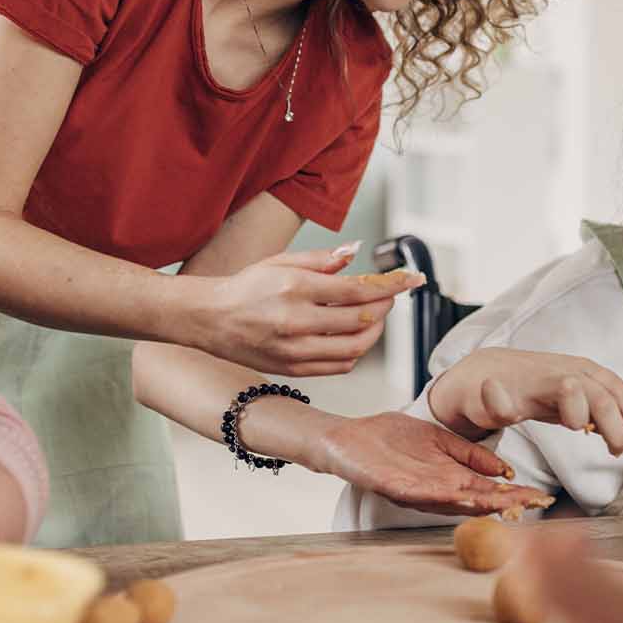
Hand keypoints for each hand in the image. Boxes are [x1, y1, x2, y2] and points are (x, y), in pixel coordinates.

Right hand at [193, 246, 422, 376]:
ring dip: (374, 332)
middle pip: (362, 319)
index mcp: (295, 288)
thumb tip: (355, 252)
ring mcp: (295, 350)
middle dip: (386, 306)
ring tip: (375, 317)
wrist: (210, 319)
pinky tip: (354, 336)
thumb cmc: (246, 287)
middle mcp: (296, 321)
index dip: (392, 285)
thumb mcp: (281, 261)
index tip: (412, 280)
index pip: (358, 290)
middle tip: (390, 296)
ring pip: (355, 348)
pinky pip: (339, 366)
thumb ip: (322, 259)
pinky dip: (355, 352)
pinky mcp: (292, 370)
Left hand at [312, 411, 551, 515]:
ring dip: (479, 504)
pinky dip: (442, 496)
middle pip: (475, 499)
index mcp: (447, 477)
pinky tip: (463, 495)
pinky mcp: (393, 487)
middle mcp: (434, 490)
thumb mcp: (438, 439)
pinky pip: (421, 494)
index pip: (488, 488)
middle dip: (505, 503)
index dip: (514, 494)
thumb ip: (470, 454)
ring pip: (452, 501)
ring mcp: (414, 491)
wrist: (347, 436)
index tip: (542, 496)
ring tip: (506, 504)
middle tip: (533, 504)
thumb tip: (505, 470)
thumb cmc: (389, 438)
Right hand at [427, 347, 622, 453]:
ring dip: (578, 412)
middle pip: (598, 395)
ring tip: (579, 430)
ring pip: (566, 389)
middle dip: (614, 425)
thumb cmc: (537, 389)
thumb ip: (603, 416)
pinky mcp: (493, 393)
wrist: (483, 374)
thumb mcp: (576, 398)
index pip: (617, 390)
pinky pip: (501, 405)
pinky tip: (511, 416)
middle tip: (616, 450)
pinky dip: (504, 409)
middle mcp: (560, 372)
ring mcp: (528, 381)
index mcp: (583, 372)